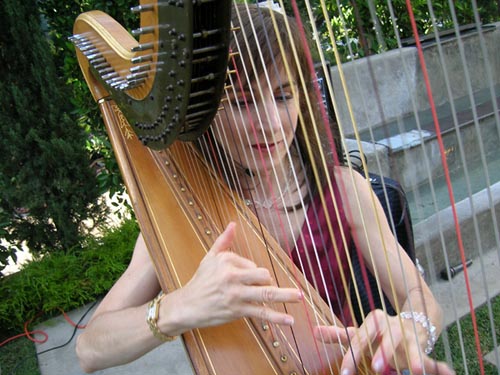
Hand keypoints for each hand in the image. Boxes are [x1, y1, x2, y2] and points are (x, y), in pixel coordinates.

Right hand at [168, 222, 301, 332]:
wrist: (187, 306)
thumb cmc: (200, 281)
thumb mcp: (209, 257)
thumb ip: (223, 241)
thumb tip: (233, 224)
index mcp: (227, 261)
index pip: (252, 264)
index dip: (253, 273)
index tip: (246, 280)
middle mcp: (232, 277)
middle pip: (262, 275)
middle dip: (269, 281)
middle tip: (269, 287)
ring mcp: (236, 295)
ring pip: (265, 294)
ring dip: (285, 296)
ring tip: (299, 297)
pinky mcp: (237, 311)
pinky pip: (261, 313)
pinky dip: (276, 318)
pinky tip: (289, 320)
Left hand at [314, 309, 454, 374]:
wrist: (409, 323)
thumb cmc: (379, 333)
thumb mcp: (360, 333)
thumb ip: (339, 334)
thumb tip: (314, 331)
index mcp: (374, 321)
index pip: (360, 338)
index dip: (352, 356)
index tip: (345, 373)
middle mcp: (392, 325)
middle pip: (387, 338)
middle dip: (383, 352)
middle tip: (375, 368)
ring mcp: (409, 334)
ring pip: (411, 345)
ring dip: (414, 358)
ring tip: (415, 372)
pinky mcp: (422, 345)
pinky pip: (430, 355)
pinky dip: (439, 365)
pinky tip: (445, 373)